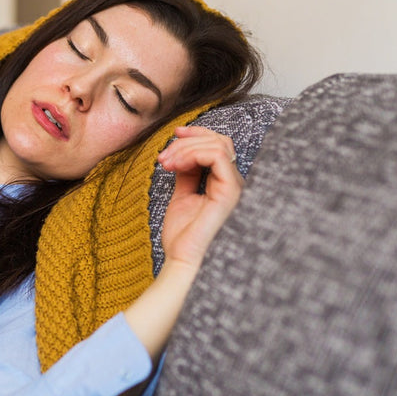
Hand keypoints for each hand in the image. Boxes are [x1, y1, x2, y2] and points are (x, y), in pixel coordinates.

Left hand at [156, 127, 243, 269]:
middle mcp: (233, 183)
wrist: (183, 260)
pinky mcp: (230, 191)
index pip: (219, 146)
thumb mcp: (182, 197)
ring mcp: (234, 186)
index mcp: (223, 184)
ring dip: (185, 148)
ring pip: (217, 144)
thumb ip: (186, 174)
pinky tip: (174, 166)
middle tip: (162, 156)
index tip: (174, 134)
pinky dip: (192, 154)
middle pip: (219, 141)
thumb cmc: (183, 237)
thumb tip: (181, 155)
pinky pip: (216, 156)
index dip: (197, 135)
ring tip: (165, 163)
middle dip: (187, 140)